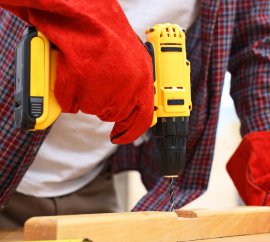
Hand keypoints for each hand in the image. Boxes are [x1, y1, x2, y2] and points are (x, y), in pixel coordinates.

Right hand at [1, 0, 152, 143]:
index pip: (141, 120)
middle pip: (111, 114)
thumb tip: (139, 104)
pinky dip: (66, 92)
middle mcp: (125, 89)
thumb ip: (138, 83)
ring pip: (90, 108)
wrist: (85, 16)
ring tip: (86, 71)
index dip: (129, 132)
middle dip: (104, 102)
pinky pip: (69, 102)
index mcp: (143, 82)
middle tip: (98, 81)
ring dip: (85, 95)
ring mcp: (100, 89)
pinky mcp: (77, 86)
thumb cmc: (109, 34)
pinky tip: (72, 73)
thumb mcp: (136, 59)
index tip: (119, 137)